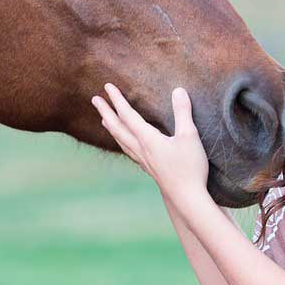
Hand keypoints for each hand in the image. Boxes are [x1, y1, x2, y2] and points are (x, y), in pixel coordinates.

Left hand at [91, 84, 210, 206]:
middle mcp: (141, 149)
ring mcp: (143, 161)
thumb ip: (182, 112)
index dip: (117, 100)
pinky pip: (130, 152)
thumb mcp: (189, 136)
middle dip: (106, 112)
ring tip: (104, 120)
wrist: (187, 198)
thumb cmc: (189, 167)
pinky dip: (122, 143)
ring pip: (121, 141)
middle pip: (117, 128)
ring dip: (111, 128)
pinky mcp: (150, 169)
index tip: (107, 87)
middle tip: (95, 100)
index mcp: (147, 139)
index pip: (127, 115)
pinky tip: (126, 145)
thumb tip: (178, 90)